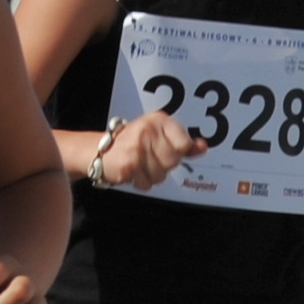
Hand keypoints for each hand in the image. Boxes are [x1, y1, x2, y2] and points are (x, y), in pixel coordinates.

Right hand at [83, 108, 200, 189]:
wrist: (100, 151)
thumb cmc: (133, 144)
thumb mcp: (160, 136)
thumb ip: (183, 143)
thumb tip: (203, 147)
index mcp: (159, 120)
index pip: (184, 144)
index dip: (177, 153)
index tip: (163, 150)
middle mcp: (149, 130)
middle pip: (173, 162)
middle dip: (162, 166)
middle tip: (148, 158)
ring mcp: (138, 147)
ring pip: (161, 176)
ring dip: (151, 176)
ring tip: (139, 165)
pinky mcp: (130, 164)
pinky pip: (147, 184)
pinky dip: (140, 182)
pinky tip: (131, 171)